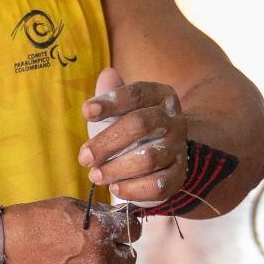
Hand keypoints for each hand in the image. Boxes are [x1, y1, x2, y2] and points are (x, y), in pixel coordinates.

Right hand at [0, 197, 141, 263]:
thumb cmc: (32, 222)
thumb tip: (119, 216)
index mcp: (100, 230)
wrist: (1, 249)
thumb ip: (98, 213)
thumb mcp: (67, 206)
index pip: (133, 230)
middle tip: (103, 250)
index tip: (119, 231)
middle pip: (129, 258)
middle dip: (119, 252)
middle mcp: (100, 257)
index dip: (126, 229)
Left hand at [78, 78, 188, 206]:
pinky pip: (159, 185)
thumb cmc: (132, 127)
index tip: (86, 112)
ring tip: (96, 175)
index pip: (136, 94)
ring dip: (117, 169)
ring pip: (148, 158)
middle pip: (140, 125)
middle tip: (84, 157)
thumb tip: (107, 75)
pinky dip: (134, 189)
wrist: (165, 152)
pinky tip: (116, 188)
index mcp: (160, 95)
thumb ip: (111, 93)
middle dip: (107, 142)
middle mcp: (173, 119)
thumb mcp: (121, 108)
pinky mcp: (179, 175)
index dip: (110, 102)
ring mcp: (178, 148)